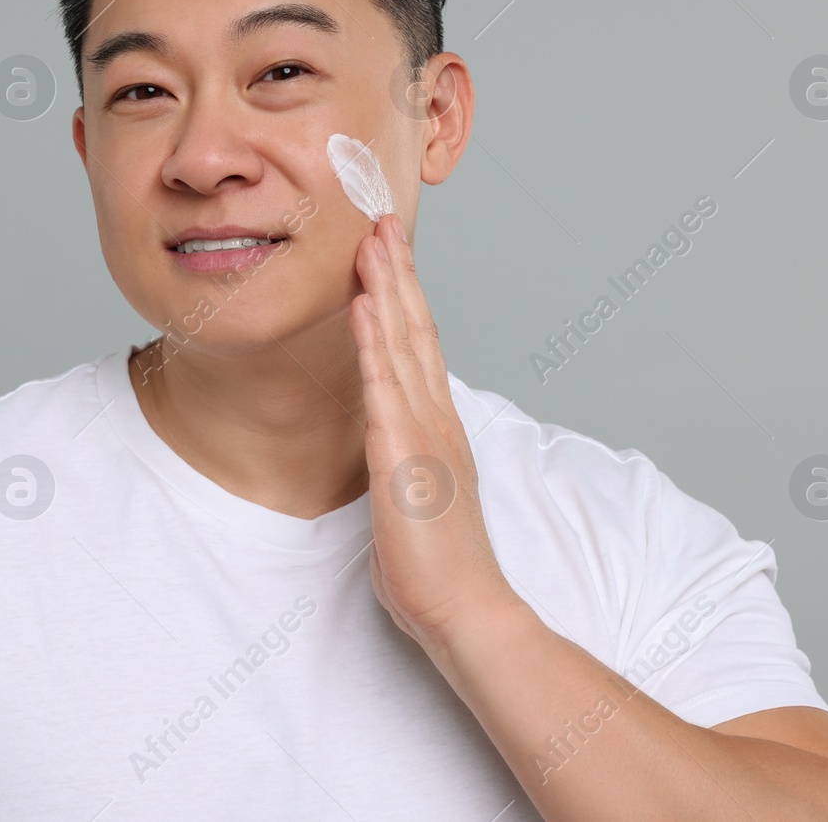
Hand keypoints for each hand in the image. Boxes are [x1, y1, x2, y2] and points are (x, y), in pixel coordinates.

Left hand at [348, 213, 523, 663]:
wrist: (464, 607)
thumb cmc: (436, 561)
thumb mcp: (418, 493)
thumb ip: (406, 456)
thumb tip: (386, 436)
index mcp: (438, 424)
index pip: (421, 344)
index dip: (405, 294)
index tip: (389, 252)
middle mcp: (436, 417)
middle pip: (417, 327)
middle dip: (397, 270)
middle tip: (382, 219)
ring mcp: (424, 432)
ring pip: (404, 343)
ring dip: (387, 286)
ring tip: (372, 239)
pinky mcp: (405, 456)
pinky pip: (385, 388)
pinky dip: (373, 342)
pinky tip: (363, 305)